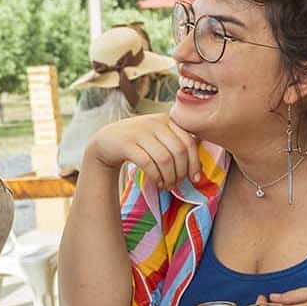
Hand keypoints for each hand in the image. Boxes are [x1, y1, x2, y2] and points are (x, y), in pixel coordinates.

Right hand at [84, 113, 200, 191]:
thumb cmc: (139, 142)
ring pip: (164, 159)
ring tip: (167, 186)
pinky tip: (156, 183)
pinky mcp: (126, 144)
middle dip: (181, 172)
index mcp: (166, 120)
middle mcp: (154, 123)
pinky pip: (148, 163)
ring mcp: (139, 132)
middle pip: (178, 151)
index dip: (195, 162)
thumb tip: (198, 168)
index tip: (195, 178)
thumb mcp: (158, 136)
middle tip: (177, 184)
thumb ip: (176, 143)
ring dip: (169, 177)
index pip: (188, 142)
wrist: (107, 141)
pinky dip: (155, 177)